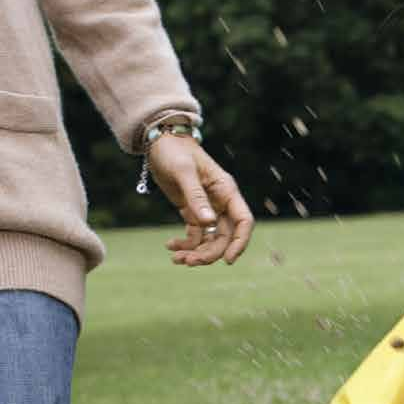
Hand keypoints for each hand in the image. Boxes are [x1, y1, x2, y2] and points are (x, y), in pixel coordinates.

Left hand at [149, 134, 253, 265]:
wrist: (160, 141)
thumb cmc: (174, 151)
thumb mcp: (184, 172)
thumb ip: (196, 197)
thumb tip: (208, 224)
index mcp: (227, 191)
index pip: (243, 222)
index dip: (240, 243)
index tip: (228, 260)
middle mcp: (221, 203)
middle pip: (225, 237)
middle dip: (210, 253)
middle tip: (190, 262)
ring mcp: (207, 209)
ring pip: (210, 240)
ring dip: (196, 252)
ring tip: (176, 258)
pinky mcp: (192, 212)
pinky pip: (194, 236)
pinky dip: (184, 244)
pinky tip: (170, 246)